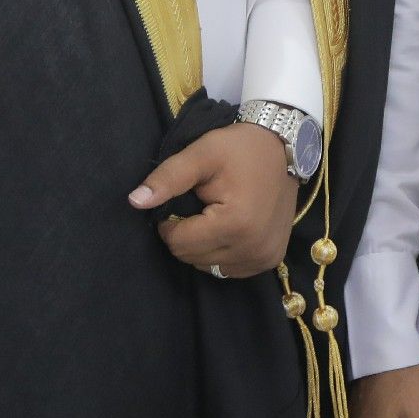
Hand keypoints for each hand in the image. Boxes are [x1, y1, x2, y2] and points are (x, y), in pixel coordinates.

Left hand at [127, 120, 298, 277]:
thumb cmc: (239, 148)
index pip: (179, 243)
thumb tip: (134, 201)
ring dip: (203, 246)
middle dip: (187, 234)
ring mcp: (264, 259)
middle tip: (200, 205)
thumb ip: (168, 178)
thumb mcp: (201, 154)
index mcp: (235, 224)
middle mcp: (252, 249)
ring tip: (216, 214)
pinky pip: (228, 269)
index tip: (184, 199)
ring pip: (208, 267)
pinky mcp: (270, 261)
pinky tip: (229, 227)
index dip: (170, 223)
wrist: (284, 148)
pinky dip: (221, 252)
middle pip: (192, 258)